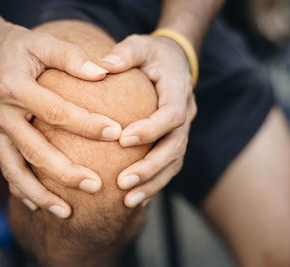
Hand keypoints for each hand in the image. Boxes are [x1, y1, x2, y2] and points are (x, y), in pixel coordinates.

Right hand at [0, 17, 121, 217]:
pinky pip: (4, 167)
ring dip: (40, 194)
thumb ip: (71, 57)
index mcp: (15, 87)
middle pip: (35, 151)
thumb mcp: (41, 42)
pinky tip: (38, 203)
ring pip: (14, 170)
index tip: (116, 133)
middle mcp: (0, 113)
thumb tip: (103, 73)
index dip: (87, 125)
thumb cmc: (13, 45)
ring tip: (66, 212)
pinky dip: (20, 188)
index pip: (57, 112)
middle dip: (66, 174)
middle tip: (96, 187)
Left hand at [100, 34, 196, 207]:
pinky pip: (170, 165)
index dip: (152, 129)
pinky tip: (137, 199)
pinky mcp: (175, 139)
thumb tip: (103, 66)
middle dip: (151, 168)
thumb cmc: (154, 53)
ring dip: (153, 183)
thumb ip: (125, 52)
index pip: (171, 114)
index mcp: (179, 89)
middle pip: (176, 147)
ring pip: (175, 162)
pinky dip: (155, 183)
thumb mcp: (140, 44)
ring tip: (128, 201)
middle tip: (123, 184)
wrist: (175, 61)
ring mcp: (182, 129)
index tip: (124, 140)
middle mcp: (186, 113)